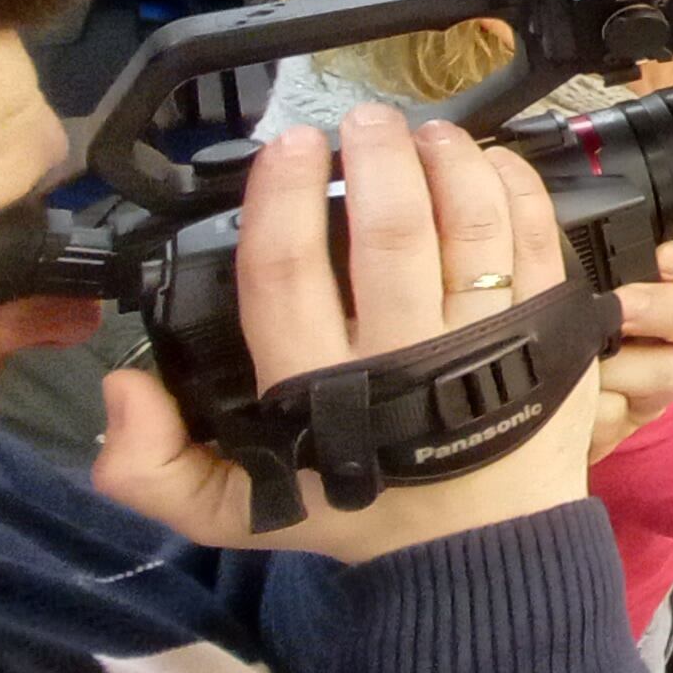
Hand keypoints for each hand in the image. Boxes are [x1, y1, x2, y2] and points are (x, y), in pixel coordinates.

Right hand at [94, 111, 594, 559]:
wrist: (480, 552)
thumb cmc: (358, 515)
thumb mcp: (235, 511)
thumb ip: (152, 466)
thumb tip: (120, 388)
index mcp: (320, 390)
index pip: (286, 274)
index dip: (283, 198)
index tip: (288, 147)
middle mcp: (407, 358)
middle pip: (392, 231)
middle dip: (376, 156)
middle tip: (363, 120)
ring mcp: (489, 343)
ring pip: (472, 224)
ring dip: (449, 160)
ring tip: (425, 132)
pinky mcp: (552, 333)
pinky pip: (538, 239)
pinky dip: (514, 187)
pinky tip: (487, 162)